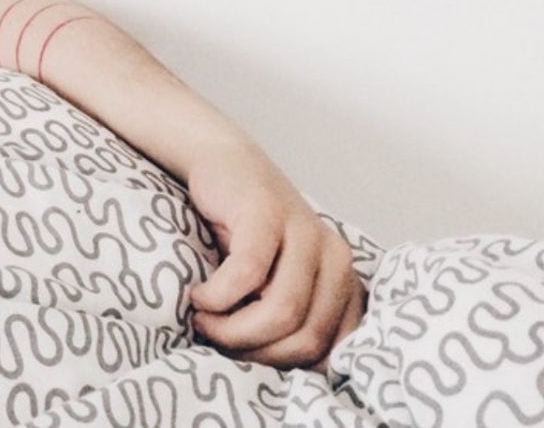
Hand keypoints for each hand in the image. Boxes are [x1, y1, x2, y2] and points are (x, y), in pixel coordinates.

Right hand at [186, 141, 366, 371]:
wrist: (221, 164)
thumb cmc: (244, 234)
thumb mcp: (277, 282)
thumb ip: (293, 320)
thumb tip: (287, 379)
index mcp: (343, 280)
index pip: (330, 351)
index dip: (282, 366)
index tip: (245, 354)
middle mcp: (334, 257)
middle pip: (305, 338)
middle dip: (253, 352)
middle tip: (216, 338)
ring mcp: (304, 232)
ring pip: (281, 313)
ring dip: (230, 329)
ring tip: (203, 317)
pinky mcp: (268, 214)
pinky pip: (247, 275)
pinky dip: (217, 296)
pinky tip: (199, 293)